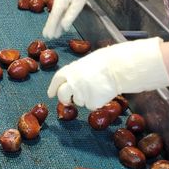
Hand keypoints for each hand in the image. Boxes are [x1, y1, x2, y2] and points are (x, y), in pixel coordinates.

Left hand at [47, 38, 168, 109]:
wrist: (118, 69)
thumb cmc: (104, 63)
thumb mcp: (85, 63)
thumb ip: (76, 73)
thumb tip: (70, 82)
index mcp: (69, 70)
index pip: (57, 80)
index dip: (53, 88)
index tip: (51, 94)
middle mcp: (72, 83)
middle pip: (63, 96)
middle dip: (64, 100)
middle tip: (69, 101)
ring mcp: (81, 94)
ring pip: (79, 102)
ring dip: (86, 98)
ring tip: (98, 87)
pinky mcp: (91, 103)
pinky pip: (91, 106)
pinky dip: (97, 102)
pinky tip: (104, 93)